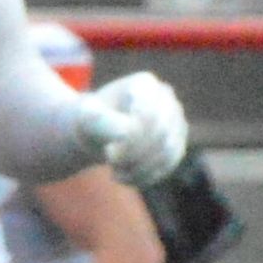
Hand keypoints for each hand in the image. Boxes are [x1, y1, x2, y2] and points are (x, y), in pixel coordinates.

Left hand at [77, 70, 187, 184]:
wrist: (97, 132)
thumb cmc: (91, 120)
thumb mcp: (86, 117)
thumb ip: (101, 120)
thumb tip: (127, 133)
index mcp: (145, 84)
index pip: (150, 114)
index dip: (132, 140)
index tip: (108, 151)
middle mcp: (166, 99)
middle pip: (161, 134)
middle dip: (134, 155)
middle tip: (110, 162)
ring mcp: (175, 121)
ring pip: (167, 152)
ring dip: (139, 168)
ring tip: (115, 171)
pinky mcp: (176, 144)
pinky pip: (168, 165)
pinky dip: (146, 176)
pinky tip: (125, 177)